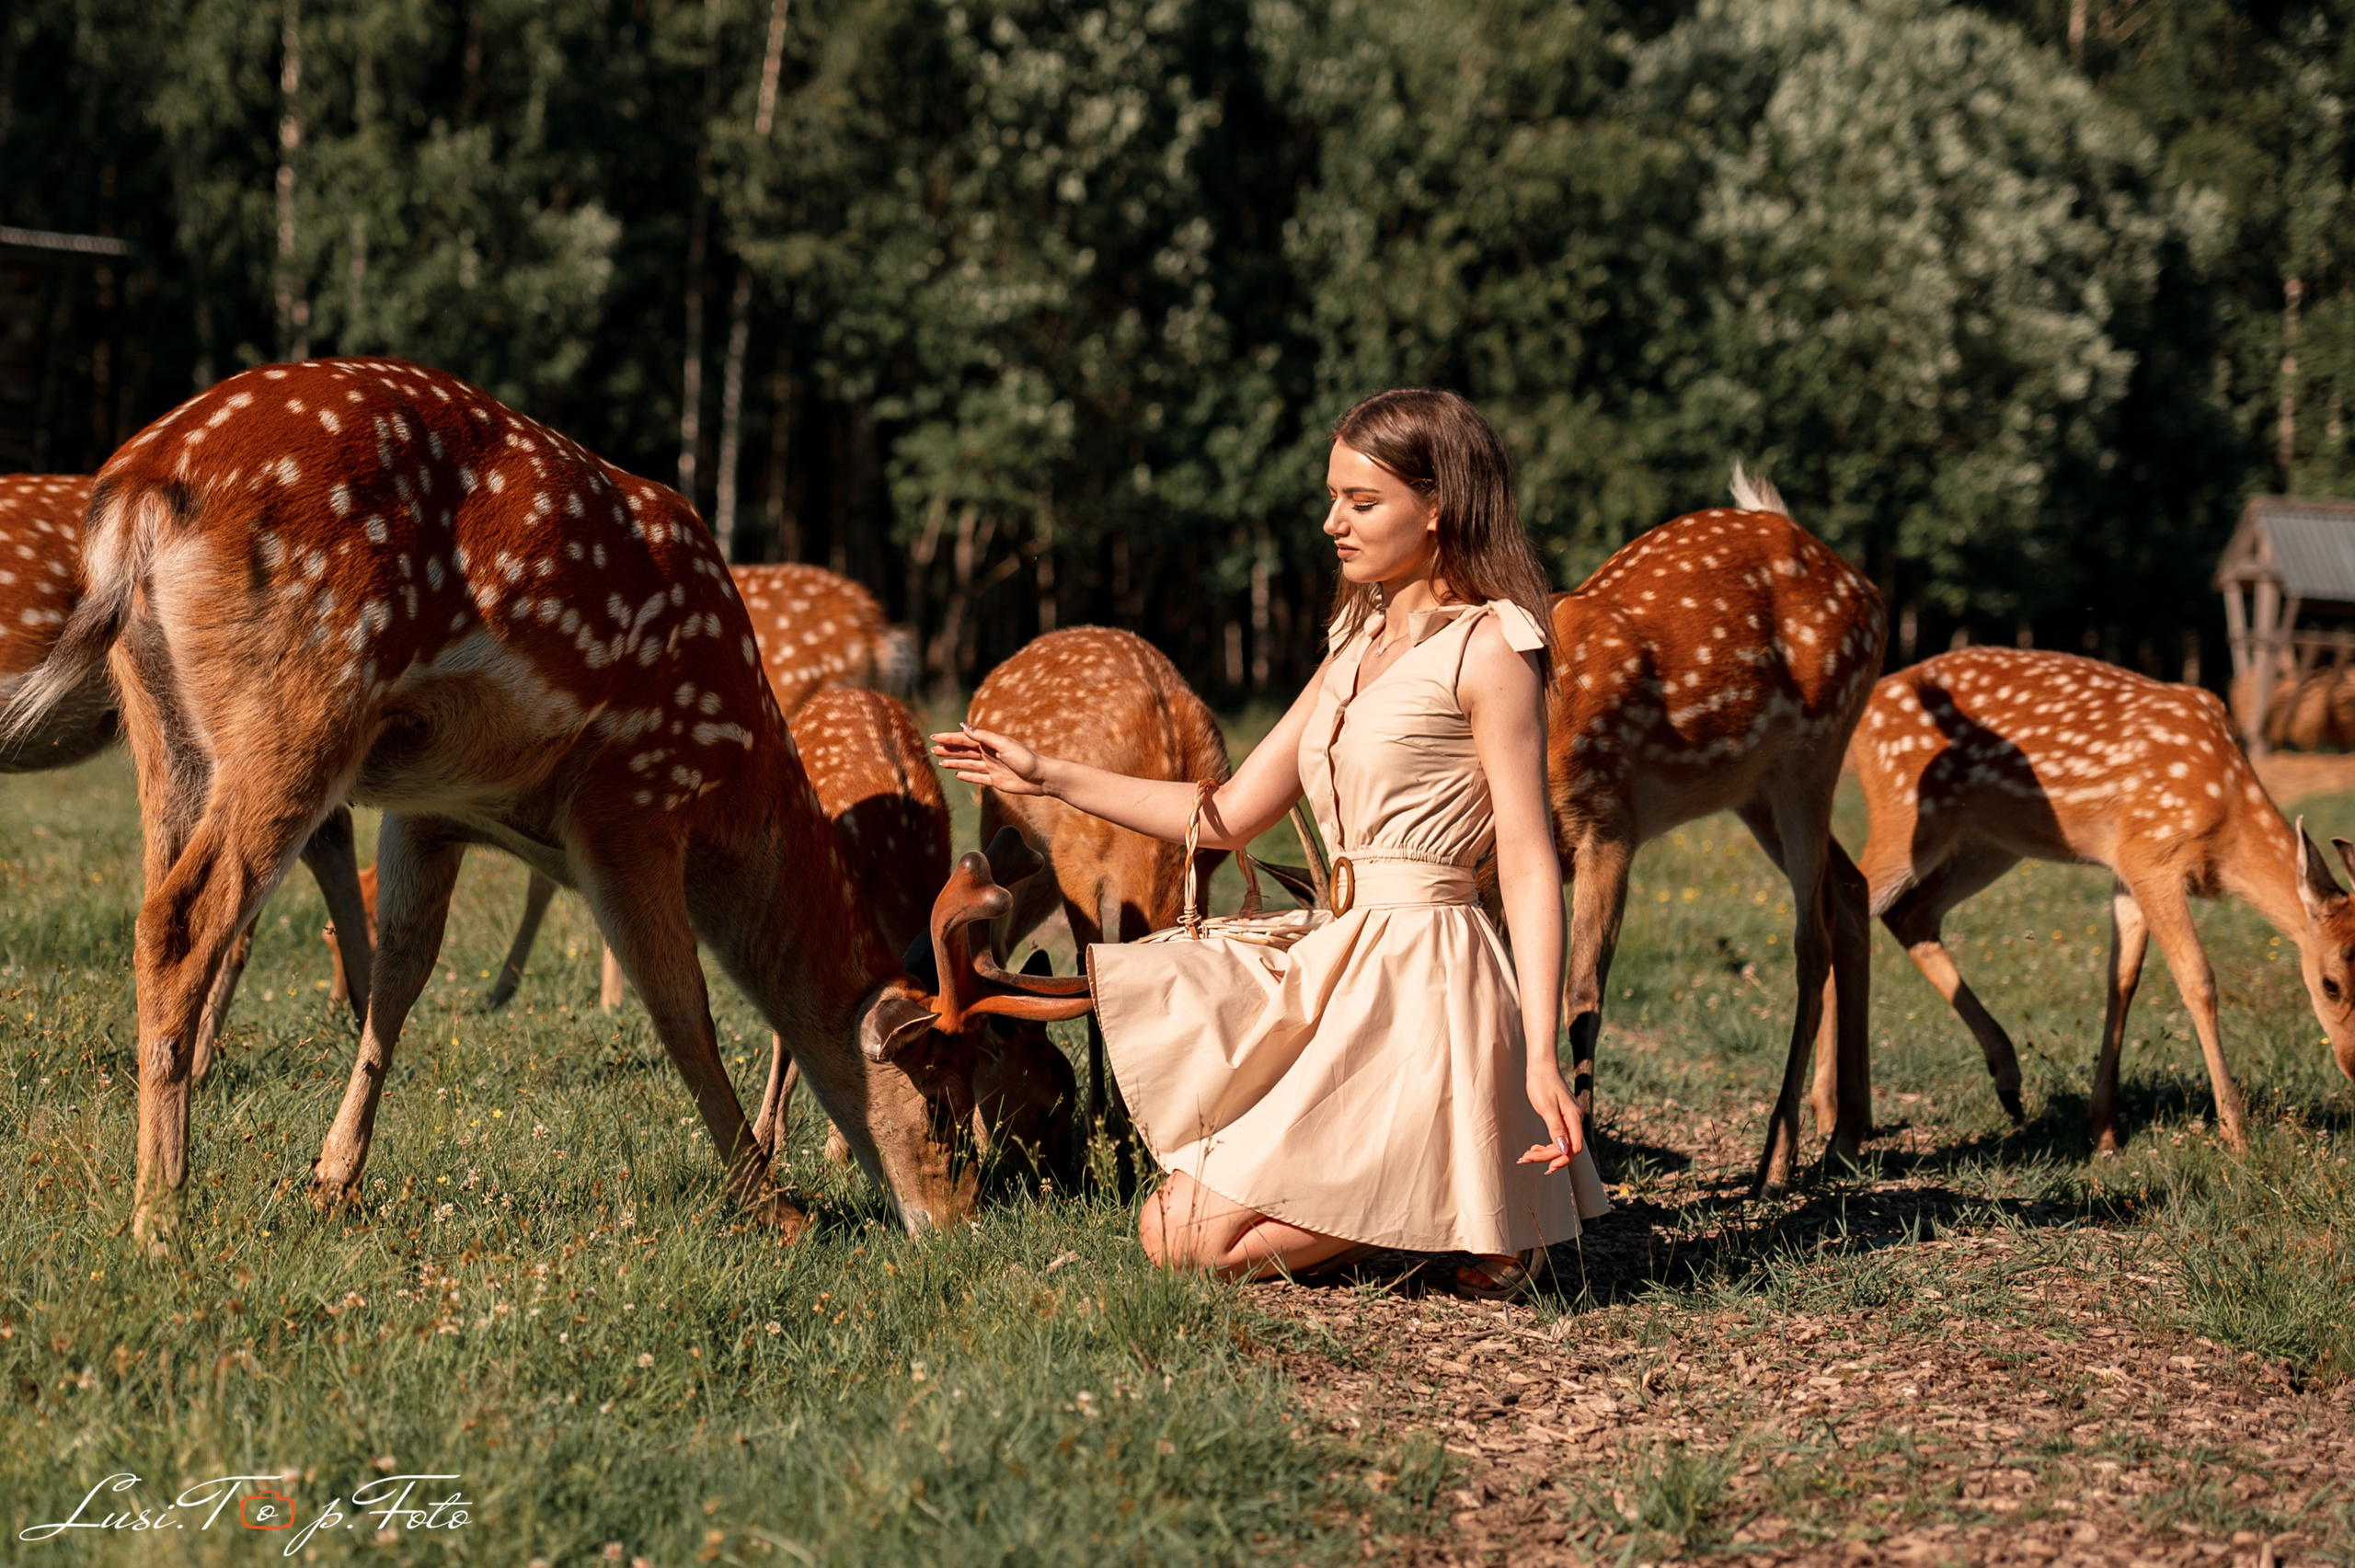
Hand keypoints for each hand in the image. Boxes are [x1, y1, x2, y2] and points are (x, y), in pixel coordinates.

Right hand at [930, 723, 1051, 796]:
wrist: (1041, 777)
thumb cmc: (1025, 758)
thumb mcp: (1003, 744)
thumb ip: (983, 736)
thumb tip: (964, 726)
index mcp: (990, 743)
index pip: (965, 738)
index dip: (949, 738)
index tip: (934, 737)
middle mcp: (989, 754)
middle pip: (964, 750)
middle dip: (948, 749)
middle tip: (932, 749)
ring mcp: (992, 767)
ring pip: (968, 763)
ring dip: (954, 761)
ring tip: (940, 762)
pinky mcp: (996, 781)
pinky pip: (978, 778)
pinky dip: (968, 775)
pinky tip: (958, 774)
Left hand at [1518, 1067, 1585, 1173]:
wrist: (1541, 1066)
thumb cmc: (1542, 1083)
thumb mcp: (1546, 1106)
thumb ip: (1556, 1128)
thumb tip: (1564, 1149)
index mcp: (1573, 1118)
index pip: (1574, 1148)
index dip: (1561, 1159)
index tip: (1546, 1167)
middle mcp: (1574, 1120)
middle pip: (1567, 1148)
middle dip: (1548, 1156)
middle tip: (1525, 1158)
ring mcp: (1569, 1119)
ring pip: (1562, 1144)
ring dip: (1545, 1152)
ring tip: (1527, 1154)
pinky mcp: (1562, 1117)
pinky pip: (1558, 1137)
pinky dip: (1547, 1145)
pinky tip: (1535, 1146)